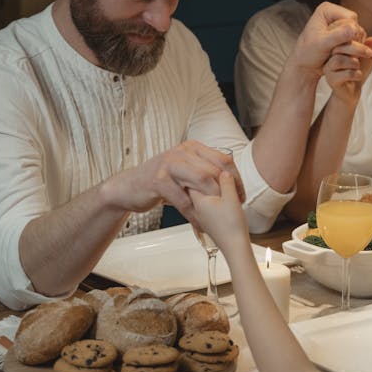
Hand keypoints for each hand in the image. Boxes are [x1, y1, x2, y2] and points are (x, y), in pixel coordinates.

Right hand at [104, 141, 245, 213]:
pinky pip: (183, 199)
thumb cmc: (161, 181)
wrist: (130, 187)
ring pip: (202, 181)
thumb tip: (231, 184)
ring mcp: (170, 164)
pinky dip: (193, 214)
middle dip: (227, 193)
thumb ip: (204, 172)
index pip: (224, 159)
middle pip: (215, 170)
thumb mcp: (185, 171)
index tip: (241, 196)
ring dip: (212, 203)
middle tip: (232, 210)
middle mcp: (183, 151)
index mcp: (193, 148)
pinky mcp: (158, 179)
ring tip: (216, 219)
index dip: (236, 179)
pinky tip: (198, 224)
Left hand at [185, 171, 250, 252]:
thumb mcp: (231, 198)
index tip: (211, 167)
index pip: (192, 178)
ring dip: (215, 189)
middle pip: (198, 185)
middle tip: (222, 176)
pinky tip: (228, 198)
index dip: (203, 170)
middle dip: (210, 179)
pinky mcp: (210, 218)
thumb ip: (226, 182)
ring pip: (205, 194)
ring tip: (228, 188)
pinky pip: (210, 202)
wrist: (235, 246)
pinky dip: (217, 198)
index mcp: (198, 199)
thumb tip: (224, 172)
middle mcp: (197, 206)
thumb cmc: (231, 226)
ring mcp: (202, 213)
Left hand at [288, 2, 371, 77]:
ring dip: (353, 46)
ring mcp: (341, 23)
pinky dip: (353, 48)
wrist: (306, 64)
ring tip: (337, 53)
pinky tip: (342, 54)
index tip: (335, 45)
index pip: (351, 19)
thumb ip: (337, 36)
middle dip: (350, 40)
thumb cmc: (308, 53)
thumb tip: (353, 29)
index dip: (349, 34)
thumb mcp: (322, 45)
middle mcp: (335, 13)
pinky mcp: (345, 32)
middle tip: (335, 51)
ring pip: (359, 33)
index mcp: (327, 9)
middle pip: (356, 25)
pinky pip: (358, 39)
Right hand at [324, 36, 371, 104]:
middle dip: (358, 49)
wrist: (353, 91)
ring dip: (354, 63)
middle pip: (339, 47)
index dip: (357, 39)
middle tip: (369, 53)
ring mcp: (328, 69)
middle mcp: (329, 57)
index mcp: (336, 48)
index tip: (367, 46)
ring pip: (338, 60)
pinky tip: (358, 76)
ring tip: (358, 67)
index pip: (342, 38)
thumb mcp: (368, 57)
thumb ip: (371, 48)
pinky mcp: (331, 80)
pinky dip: (355, 74)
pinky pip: (344, 74)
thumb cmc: (358, 71)